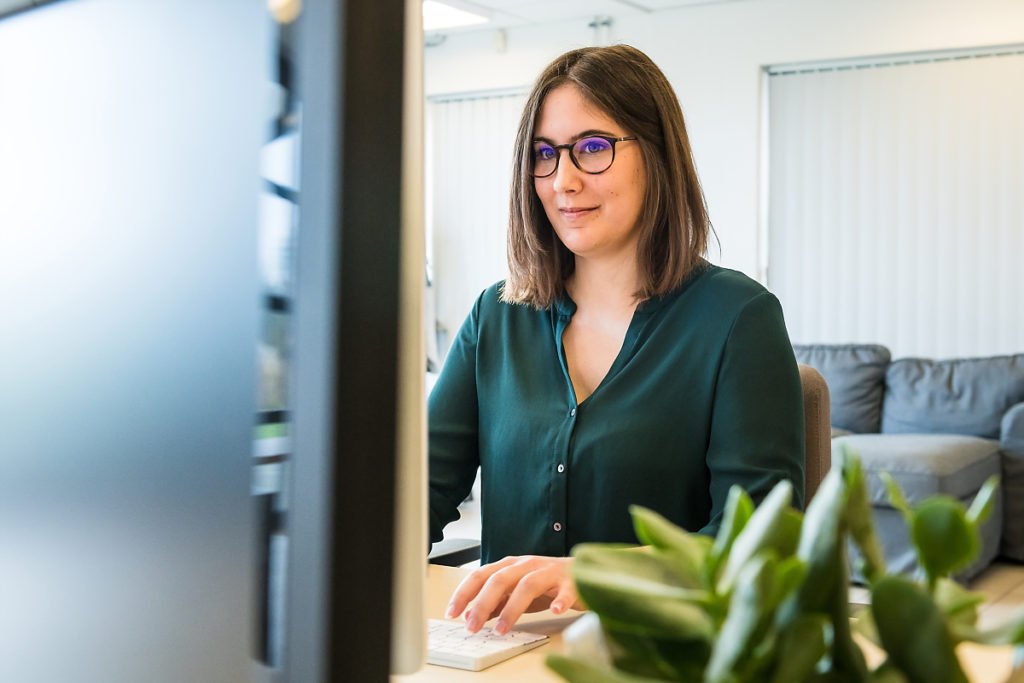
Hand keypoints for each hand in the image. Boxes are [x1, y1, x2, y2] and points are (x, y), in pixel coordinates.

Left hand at [444, 555, 583, 634]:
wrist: (585, 572)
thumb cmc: (548, 583)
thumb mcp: (517, 591)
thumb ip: (498, 601)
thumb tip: (472, 616)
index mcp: (512, 566)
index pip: (481, 575)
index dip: (464, 593)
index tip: (451, 612)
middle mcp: (528, 565)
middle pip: (500, 579)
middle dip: (483, 603)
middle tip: (472, 626)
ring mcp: (549, 571)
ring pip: (527, 585)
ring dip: (512, 609)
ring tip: (501, 629)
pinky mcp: (571, 581)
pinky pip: (565, 590)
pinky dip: (560, 600)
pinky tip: (554, 611)